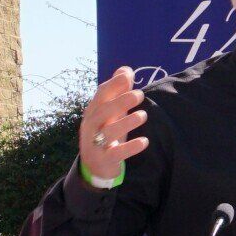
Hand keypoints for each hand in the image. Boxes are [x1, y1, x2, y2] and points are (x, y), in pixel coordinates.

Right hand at [79, 67, 149, 184]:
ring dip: (125, 123)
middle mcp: (91, 127)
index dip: (113, 85)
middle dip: (119, 102)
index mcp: (93, 112)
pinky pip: (115, 153)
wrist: (94, 165)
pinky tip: (144, 142)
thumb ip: (118, 92)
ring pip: (107, 133)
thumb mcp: (110, 112)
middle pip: (102, 112)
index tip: (128, 76)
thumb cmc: (105, 132)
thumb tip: (125, 70)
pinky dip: (129, 148)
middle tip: (139, 95)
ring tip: (142, 116)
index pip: (100, 95)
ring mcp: (95, 144)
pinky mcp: (104, 160)